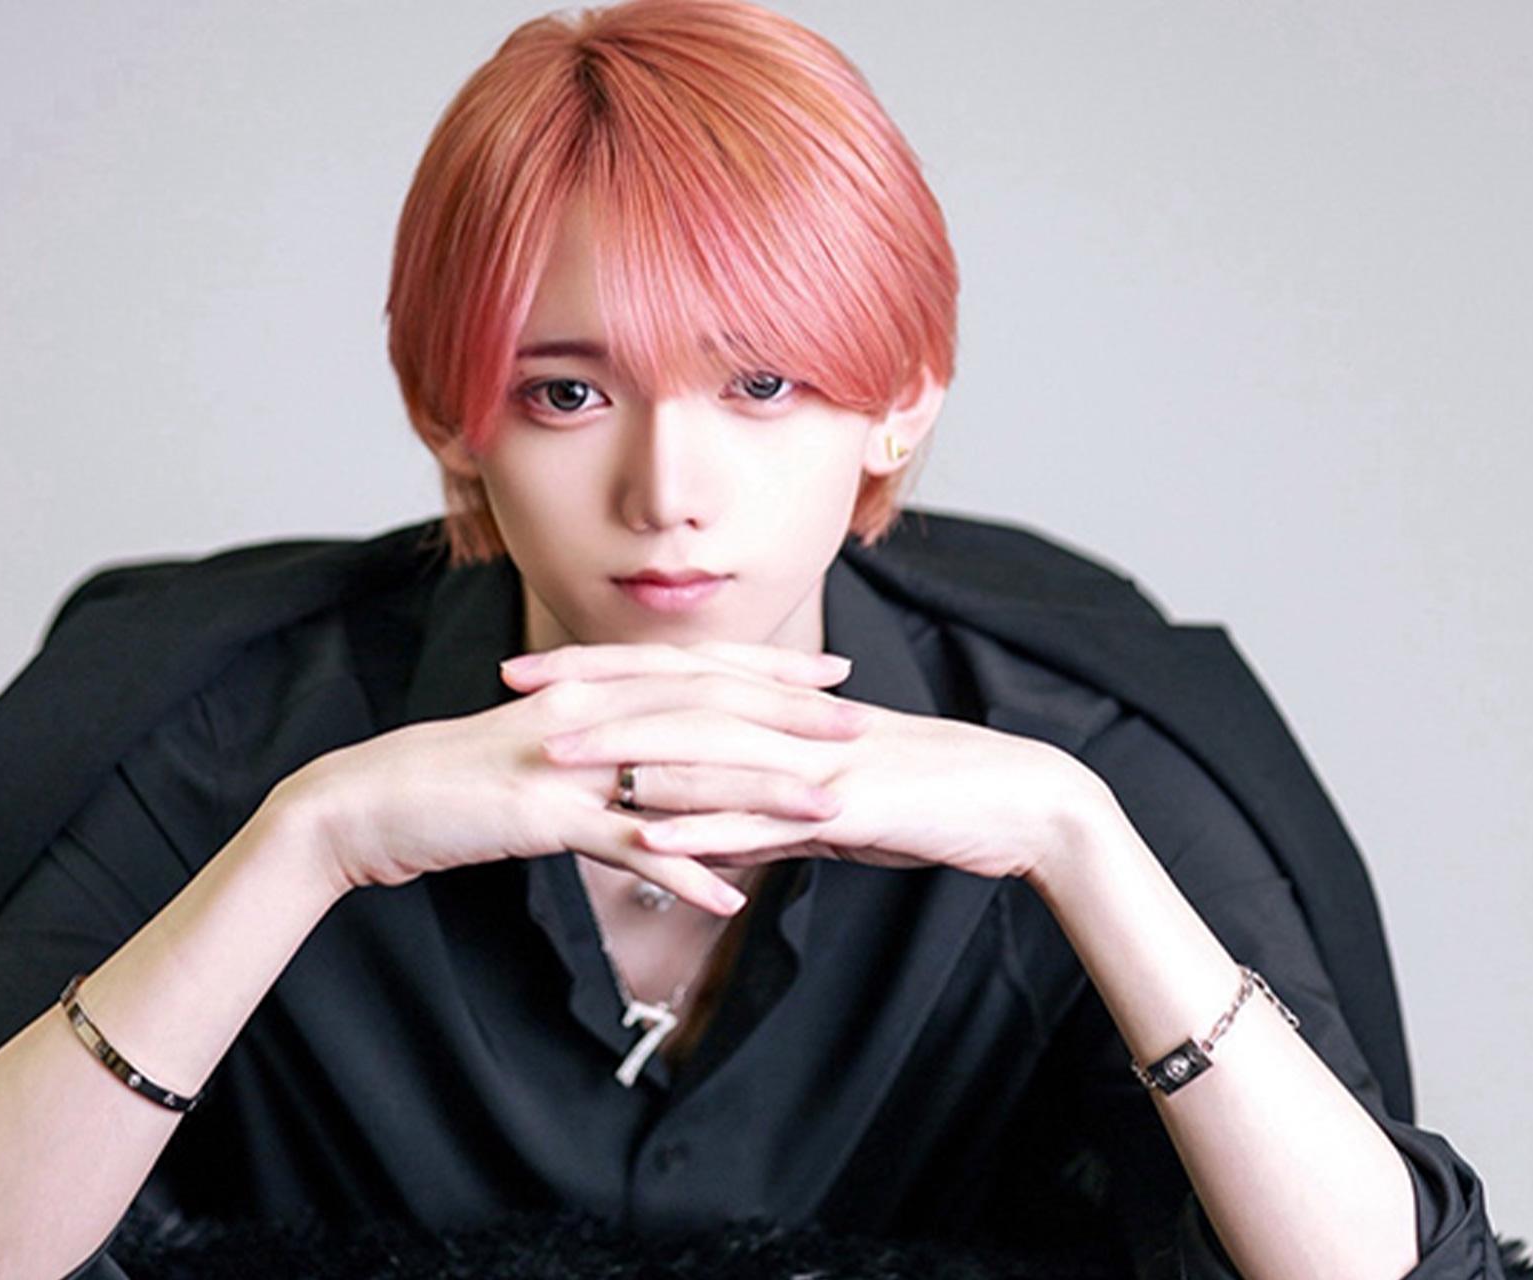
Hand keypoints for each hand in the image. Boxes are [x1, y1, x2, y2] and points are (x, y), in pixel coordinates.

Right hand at [266, 642, 866, 915]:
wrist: (369, 800)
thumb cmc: (454, 779)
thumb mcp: (536, 746)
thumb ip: (599, 742)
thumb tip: (656, 758)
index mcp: (588, 689)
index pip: (695, 669)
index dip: (768, 669)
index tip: (832, 673)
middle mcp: (586, 712)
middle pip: (705, 706)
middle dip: (788, 715)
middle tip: (859, 726)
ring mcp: (565, 762)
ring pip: (677, 768)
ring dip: (756, 790)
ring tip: (825, 809)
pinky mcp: (540, 815)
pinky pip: (624, 843)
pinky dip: (681, 870)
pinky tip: (730, 896)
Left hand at [520, 644, 1110, 883]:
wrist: (1020, 805)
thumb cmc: (927, 803)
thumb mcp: (830, 809)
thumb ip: (765, 819)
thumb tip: (707, 843)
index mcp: (783, 710)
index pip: (675, 679)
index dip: (601, 673)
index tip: (533, 675)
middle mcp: (790, 722)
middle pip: (672, 698)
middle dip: (588, 694)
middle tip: (512, 694)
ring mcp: (816, 760)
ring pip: (707, 749)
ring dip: (627, 754)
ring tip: (555, 759)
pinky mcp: (846, 805)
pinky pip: (765, 816)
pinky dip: (706, 824)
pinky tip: (651, 833)